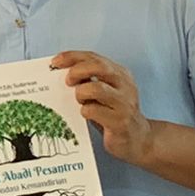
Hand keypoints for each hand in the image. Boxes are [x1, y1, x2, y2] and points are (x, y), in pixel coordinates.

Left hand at [51, 50, 154, 165]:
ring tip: (81, 101)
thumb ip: (89, 79)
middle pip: (98, 66)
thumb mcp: (105, 92)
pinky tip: (87, 114)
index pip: (94, 57)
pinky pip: (93, 110)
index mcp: (121, 74)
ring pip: (96, 88)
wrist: (138, 139)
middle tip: (68, 81)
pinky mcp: (119, 122)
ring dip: (80, 93)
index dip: (72, 56)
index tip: (56, 61)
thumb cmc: (114, 113)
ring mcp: (124, 104)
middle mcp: (125, 86)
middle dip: (77, 71)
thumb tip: (62, 71)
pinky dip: (84, 111)